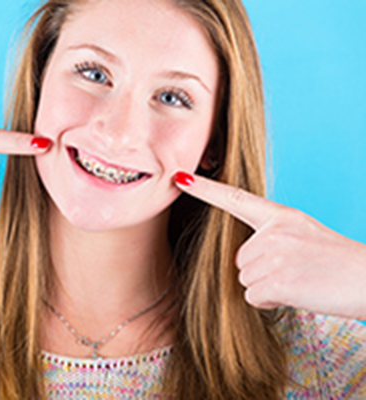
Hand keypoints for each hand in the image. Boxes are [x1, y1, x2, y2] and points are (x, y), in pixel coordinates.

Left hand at [173, 171, 365, 319]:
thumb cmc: (338, 262)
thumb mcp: (305, 235)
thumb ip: (271, 237)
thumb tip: (241, 260)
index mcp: (281, 216)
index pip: (236, 199)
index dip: (205, 190)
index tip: (179, 178)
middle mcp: (273, 231)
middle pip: (239, 260)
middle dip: (261, 273)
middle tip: (297, 272)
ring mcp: (274, 254)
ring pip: (245, 280)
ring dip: (268, 288)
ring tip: (301, 281)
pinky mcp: (277, 279)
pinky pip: (253, 297)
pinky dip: (272, 302)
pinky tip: (298, 293)